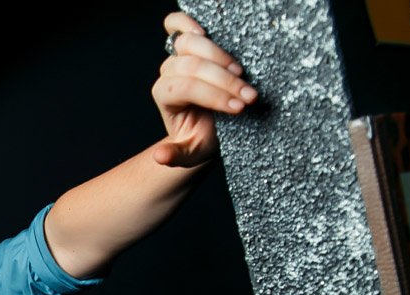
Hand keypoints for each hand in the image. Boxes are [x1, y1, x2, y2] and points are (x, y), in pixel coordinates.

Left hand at [152, 11, 256, 167]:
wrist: (209, 128)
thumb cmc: (201, 139)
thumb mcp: (191, 154)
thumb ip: (176, 156)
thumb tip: (161, 156)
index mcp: (165, 97)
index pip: (186, 88)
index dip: (214, 95)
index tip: (240, 108)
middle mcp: (168, 75)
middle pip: (192, 66)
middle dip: (225, 82)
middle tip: (249, 98)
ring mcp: (176, 57)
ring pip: (189, 44)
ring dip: (220, 56)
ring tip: (241, 74)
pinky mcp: (188, 46)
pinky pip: (175, 25)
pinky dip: (186, 22)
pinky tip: (205, 30)